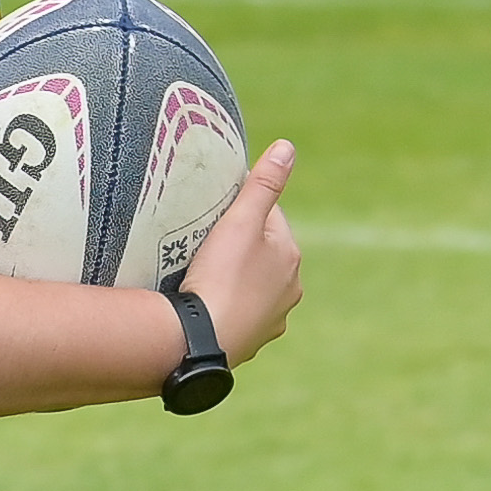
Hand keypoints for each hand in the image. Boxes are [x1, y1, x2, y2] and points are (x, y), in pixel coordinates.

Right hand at [186, 140, 301, 361]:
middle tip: (205, 241)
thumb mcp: (241, 221)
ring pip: (254, 287)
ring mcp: (271, 320)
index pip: (270, 216)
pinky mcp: (250, 343)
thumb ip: (263, 184)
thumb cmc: (220, 276)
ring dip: (237, 279)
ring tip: (204, 274)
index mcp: (290, 255)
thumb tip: (287, 147)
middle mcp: (289, 289)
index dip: (243, 208)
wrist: (200, 342)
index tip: (216, 209)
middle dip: (241, 245)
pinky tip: (207, 306)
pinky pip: (240, 315)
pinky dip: (228, 308)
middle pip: (263, 253)